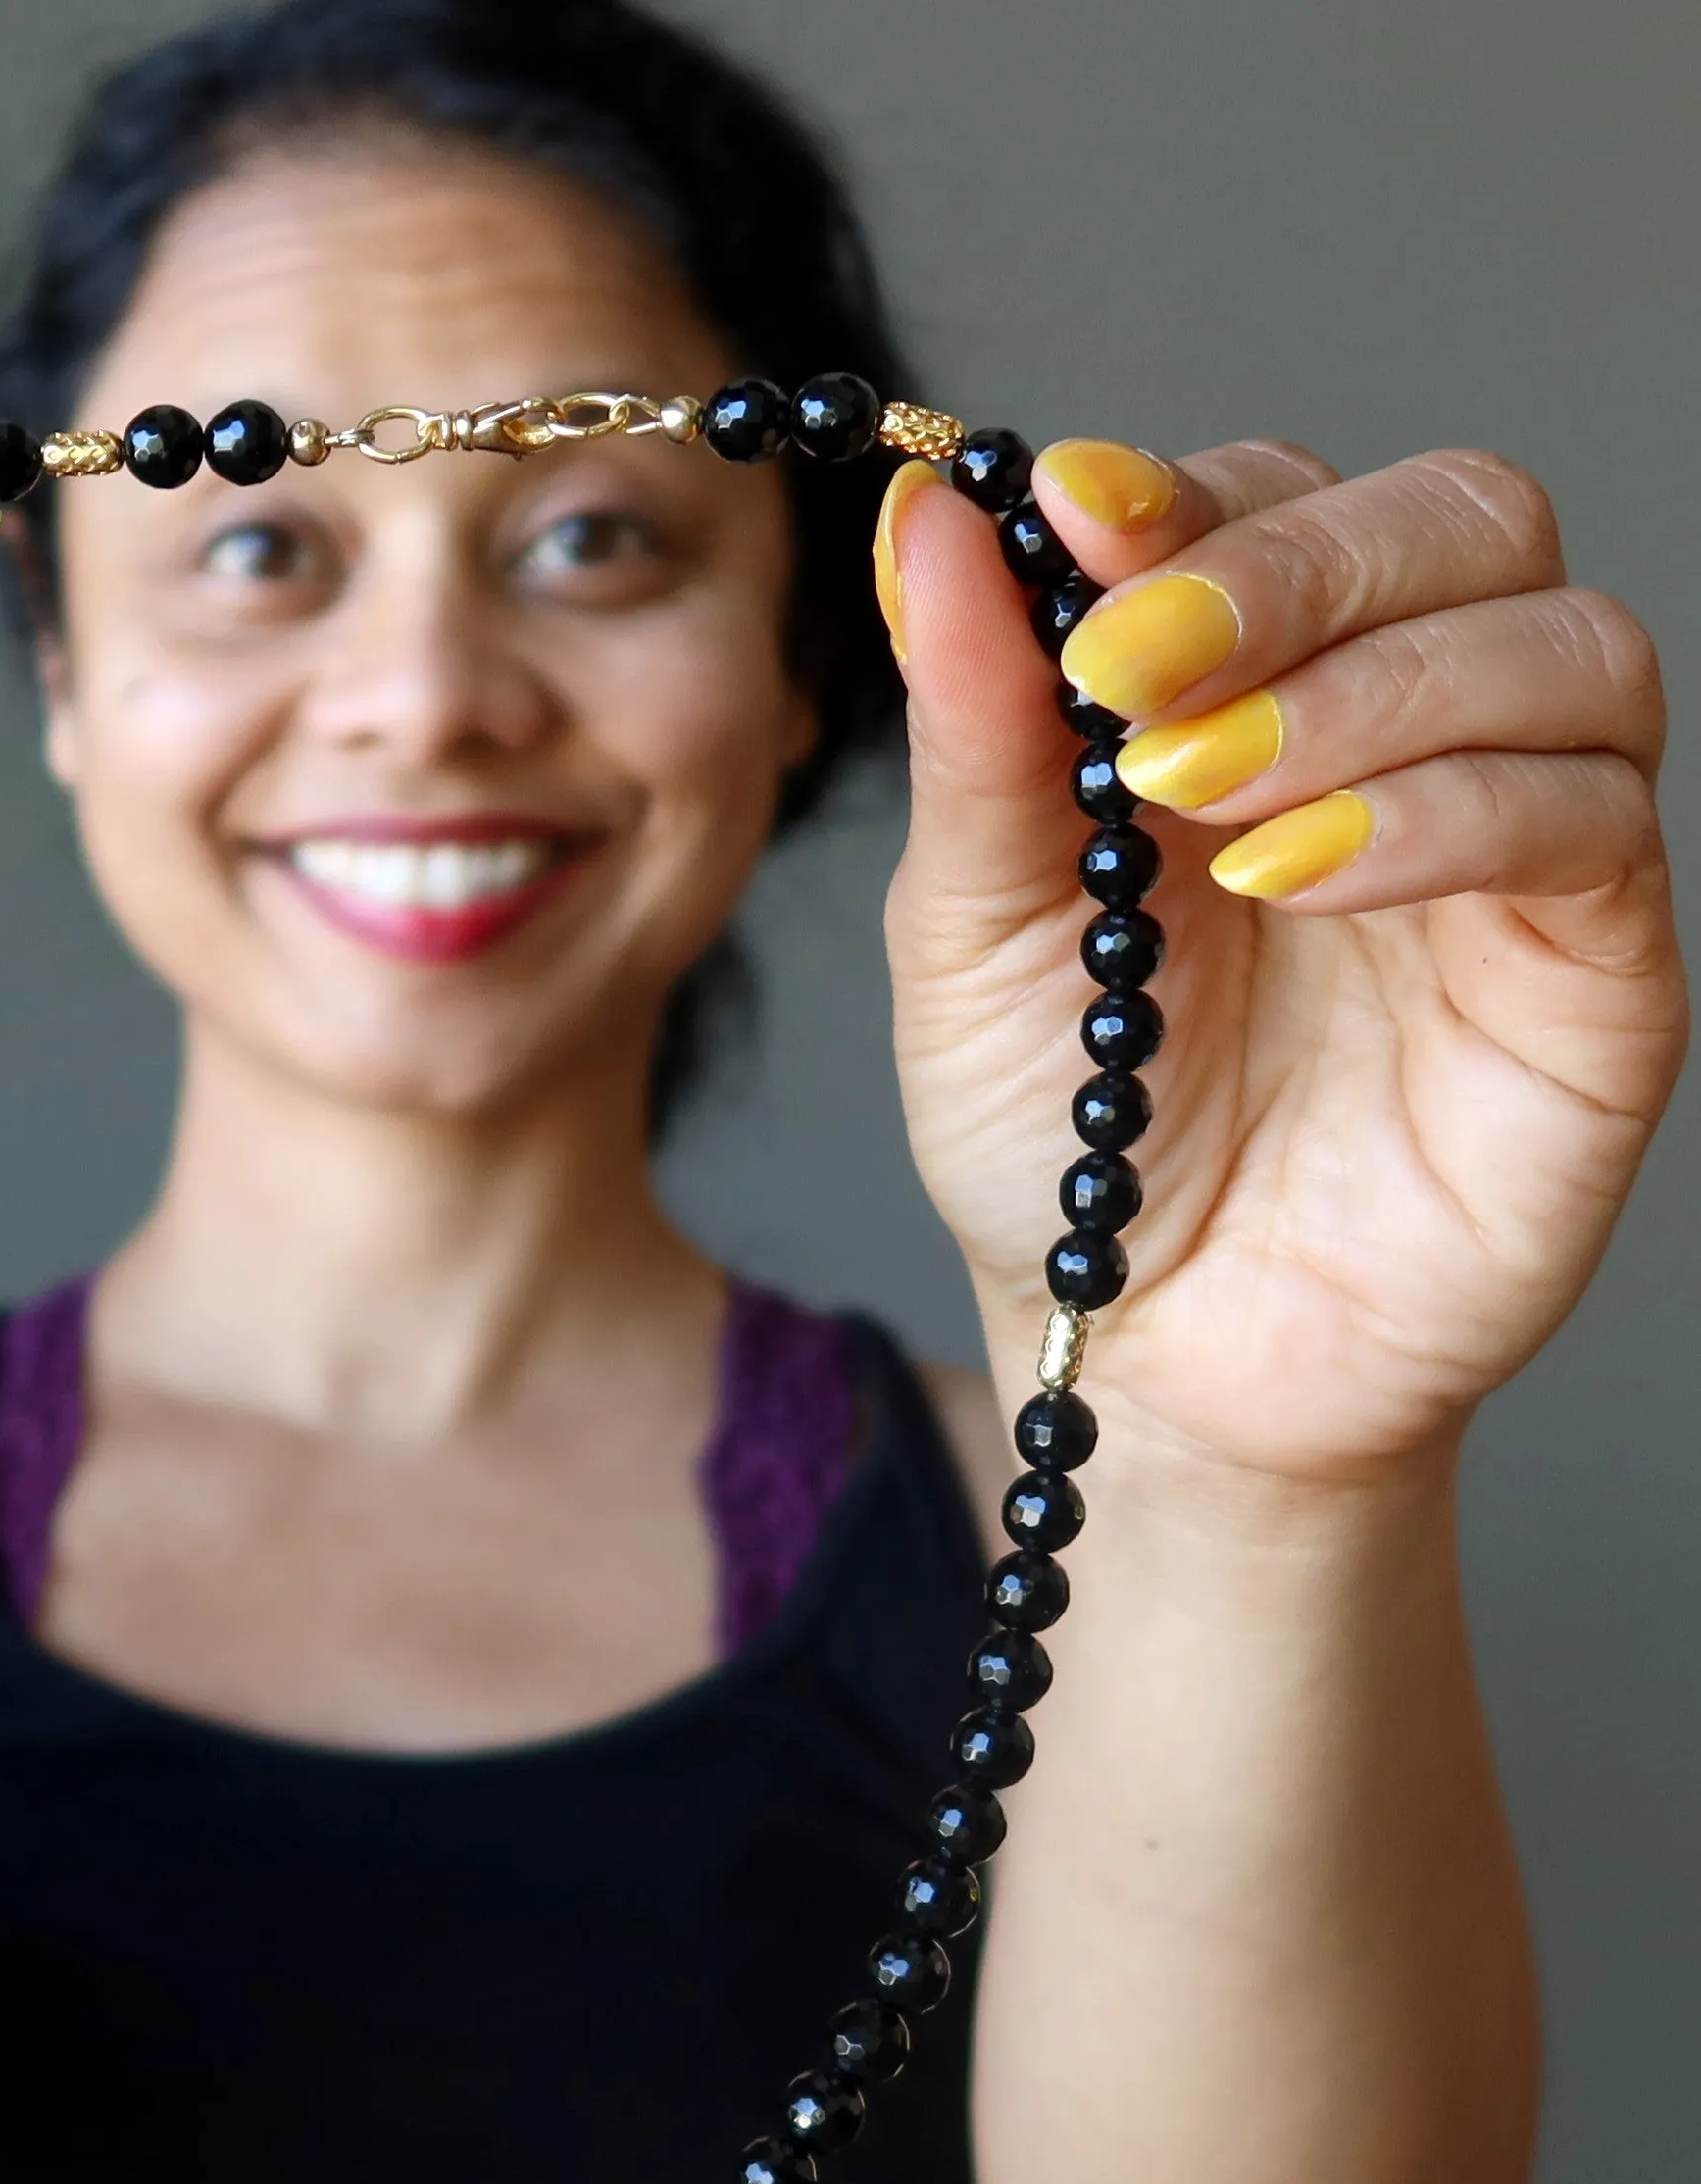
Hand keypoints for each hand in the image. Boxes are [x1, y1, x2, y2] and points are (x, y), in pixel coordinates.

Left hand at [880, 435, 1682, 1484]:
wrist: (1141, 1345)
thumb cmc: (1061, 1132)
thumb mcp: (969, 926)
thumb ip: (973, 726)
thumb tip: (932, 513)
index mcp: (1252, 690)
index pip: (1280, 501)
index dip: (1189, 494)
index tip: (1071, 512)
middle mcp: (1409, 731)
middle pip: (1459, 520)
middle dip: (1292, 563)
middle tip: (1137, 666)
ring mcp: (1520, 846)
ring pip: (1564, 646)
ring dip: (1372, 684)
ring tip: (1203, 792)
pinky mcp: (1597, 971)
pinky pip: (1592, 825)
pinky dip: (1449, 813)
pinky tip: (1299, 874)